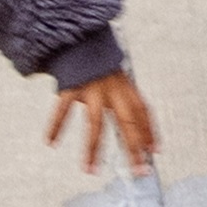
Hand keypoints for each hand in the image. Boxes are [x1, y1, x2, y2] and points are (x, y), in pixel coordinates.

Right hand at [49, 62, 158, 178]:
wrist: (80, 36)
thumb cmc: (99, 62)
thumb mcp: (118, 78)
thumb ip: (123, 100)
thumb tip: (133, 124)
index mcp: (126, 87)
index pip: (143, 112)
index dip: (150, 131)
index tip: (155, 151)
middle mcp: (113, 89)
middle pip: (127, 122)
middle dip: (133, 148)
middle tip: (138, 170)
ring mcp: (92, 88)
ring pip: (96, 123)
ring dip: (93, 149)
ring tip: (90, 170)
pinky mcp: (71, 86)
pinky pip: (63, 109)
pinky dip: (56, 126)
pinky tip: (51, 142)